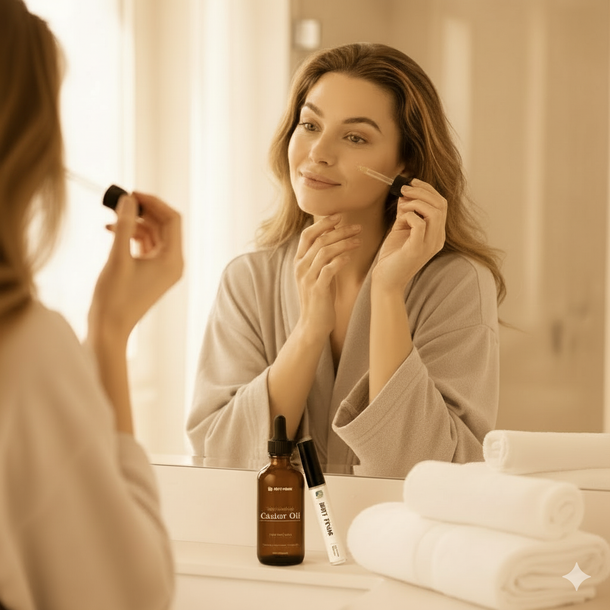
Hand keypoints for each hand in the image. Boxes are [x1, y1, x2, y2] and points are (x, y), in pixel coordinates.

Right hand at [88, 192, 182, 346]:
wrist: (108, 329)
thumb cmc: (114, 298)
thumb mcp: (118, 257)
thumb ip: (124, 225)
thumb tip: (128, 199)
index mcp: (173, 260)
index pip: (172, 220)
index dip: (153, 203)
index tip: (131, 193)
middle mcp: (173, 263)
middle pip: (163, 225)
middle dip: (142, 211)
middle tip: (119, 200)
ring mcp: (162, 268)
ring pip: (153, 234)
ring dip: (133, 222)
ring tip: (111, 216)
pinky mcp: (150, 272)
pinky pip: (145, 246)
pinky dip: (131, 235)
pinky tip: (111, 230)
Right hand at [294, 215, 360, 337]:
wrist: (312, 325)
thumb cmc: (319, 298)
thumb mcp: (317, 275)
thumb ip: (320, 258)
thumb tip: (333, 239)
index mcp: (299, 261)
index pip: (308, 235)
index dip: (323, 223)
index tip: (339, 216)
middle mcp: (300, 267)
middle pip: (319, 240)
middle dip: (339, 231)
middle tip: (357, 227)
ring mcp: (307, 278)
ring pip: (324, 252)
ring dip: (343, 243)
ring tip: (359, 241)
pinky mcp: (317, 289)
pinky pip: (329, 269)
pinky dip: (340, 260)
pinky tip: (351, 257)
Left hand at [373, 178, 445, 291]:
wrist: (386, 280)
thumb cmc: (393, 256)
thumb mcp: (401, 229)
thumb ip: (406, 213)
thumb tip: (405, 195)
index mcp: (436, 233)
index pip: (441, 204)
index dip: (428, 189)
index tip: (411, 182)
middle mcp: (437, 239)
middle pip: (441, 205)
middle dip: (422, 191)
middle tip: (404, 188)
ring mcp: (429, 244)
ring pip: (434, 212)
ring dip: (416, 201)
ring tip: (402, 203)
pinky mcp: (417, 249)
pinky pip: (420, 224)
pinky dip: (409, 215)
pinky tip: (400, 219)